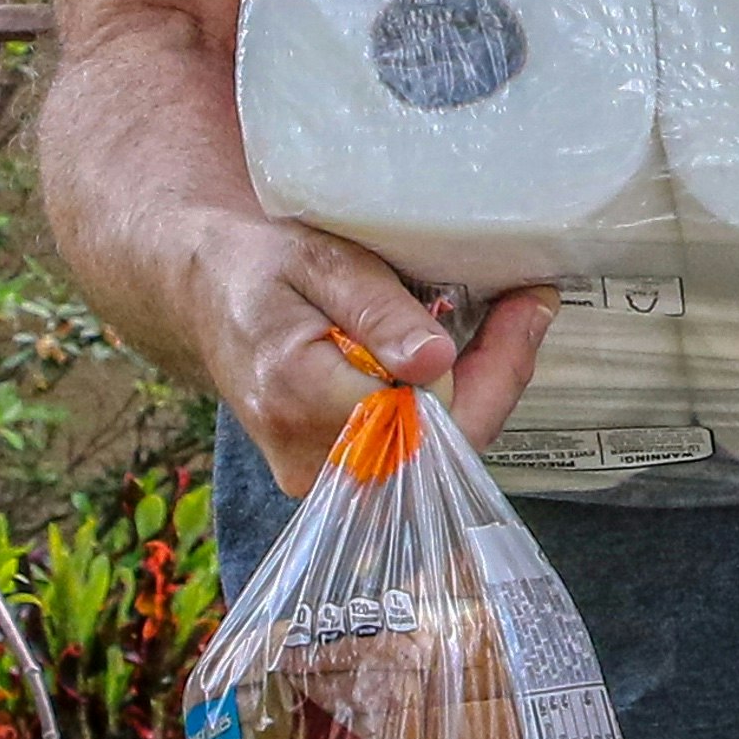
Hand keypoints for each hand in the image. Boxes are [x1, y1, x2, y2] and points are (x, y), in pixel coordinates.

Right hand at [170, 212, 550, 498]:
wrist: (206, 293)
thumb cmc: (259, 267)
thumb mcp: (317, 261)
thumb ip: (375, 311)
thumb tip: (436, 360)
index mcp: (298, 396)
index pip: (426, 414)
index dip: (492, 364)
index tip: (531, 302)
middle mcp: (308, 456)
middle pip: (441, 446)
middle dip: (499, 375)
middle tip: (533, 305)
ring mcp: (319, 477)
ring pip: (434, 454)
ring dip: (478, 389)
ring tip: (509, 318)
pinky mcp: (332, 476)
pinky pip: (412, 452)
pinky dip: (446, 404)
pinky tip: (464, 355)